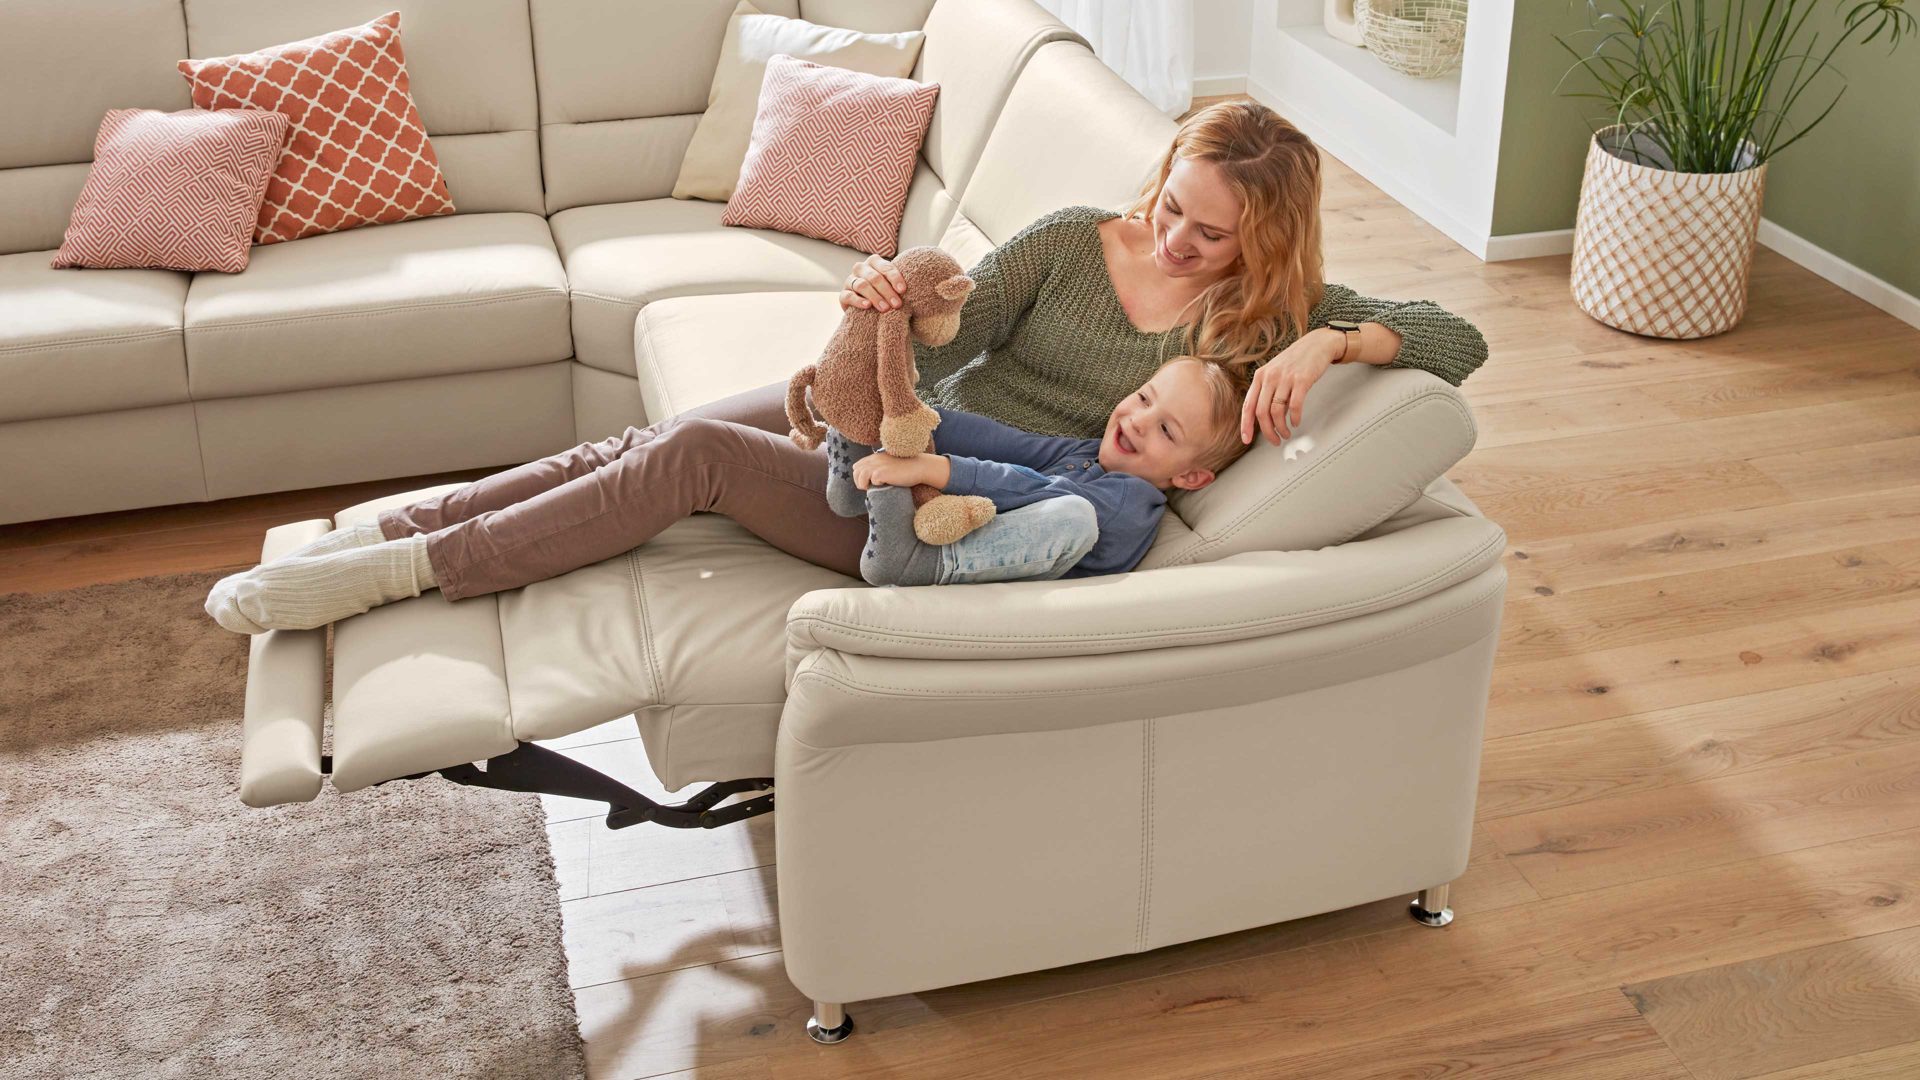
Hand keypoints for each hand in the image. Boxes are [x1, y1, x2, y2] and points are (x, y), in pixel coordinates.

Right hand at [839, 254, 906, 311]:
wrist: (866, 309)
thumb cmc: (884, 294)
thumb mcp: (891, 286)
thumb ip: (897, 284)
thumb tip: (914, 287)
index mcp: (874, 262)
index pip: (885, 267)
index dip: (895, 278)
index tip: (903, 290)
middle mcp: (861, 268)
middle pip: (874, 277)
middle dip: (887, 291)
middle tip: (897, 304)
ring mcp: (850, 281)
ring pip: (862, 285)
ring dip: (875, 297)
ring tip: (885, 309)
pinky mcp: (843, 295)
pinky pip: (849, 296)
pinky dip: (858, 301)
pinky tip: (867, 306)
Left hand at [853, 451, 932, 489]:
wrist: (919, 466)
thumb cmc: (907, 468)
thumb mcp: (890, 464)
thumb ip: (880, 466)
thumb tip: (873, 478)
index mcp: (875, 457)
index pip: (857, 466)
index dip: (860, 476)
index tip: (869, 483)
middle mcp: (874, 459)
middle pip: (856, 471)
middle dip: (859, 481)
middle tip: (869, 488)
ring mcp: (877, 465)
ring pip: (859, 476)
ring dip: (864, 484)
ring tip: (875, 487)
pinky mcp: (881, 472)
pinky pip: (871, 481)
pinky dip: (875, 485)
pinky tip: (884, 485)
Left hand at [1241, 329, 1340, 443]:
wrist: (1317, 344)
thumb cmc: (1296, 360)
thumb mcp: (1275, 372)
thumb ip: (1268, 392)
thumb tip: (1266, 416)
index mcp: (1260, 377)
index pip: (1248, 406)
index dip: (1246, 425)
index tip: (1246, 439)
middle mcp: (1270, 377)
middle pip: (1261, 412)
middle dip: (1267, 431)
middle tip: (1274, 440)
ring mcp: (1285, 378)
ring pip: (1277, 412)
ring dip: (1281, 428)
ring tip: (1286, 433)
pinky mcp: (1302, 380)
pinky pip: (1294, 406)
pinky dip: (1294, 418)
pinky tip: (1296, 422)